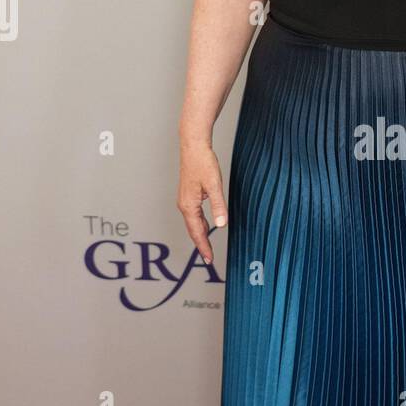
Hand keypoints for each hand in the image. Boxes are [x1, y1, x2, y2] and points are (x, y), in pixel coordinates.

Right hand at [177, 141, 226, 265]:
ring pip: (193, 223)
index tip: (209, 259)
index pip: (197, 232)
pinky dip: (199, 224)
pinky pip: (193, 215)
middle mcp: (184, 205)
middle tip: (209, 259)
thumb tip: (221, 225)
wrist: (193, 146)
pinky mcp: (188, 195)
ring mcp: (185, 200)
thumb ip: (218, 206)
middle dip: (201, 245)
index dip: (204, 247)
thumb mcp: (214, 185)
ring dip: (200, 235)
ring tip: (207, 247)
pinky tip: (206, 226)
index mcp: (189, 206)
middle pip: (193, 230)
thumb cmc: (203, 163)